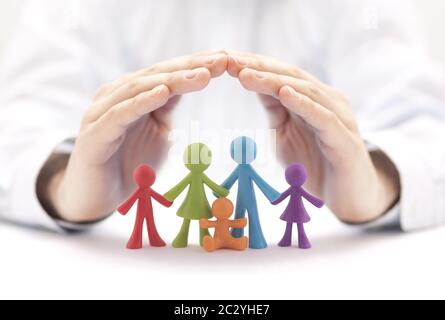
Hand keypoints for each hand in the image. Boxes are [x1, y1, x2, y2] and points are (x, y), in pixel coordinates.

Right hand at [42, 50, 227, 222]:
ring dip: (172, 80)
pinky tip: (162, 93)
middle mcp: (115, 96)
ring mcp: (101, 113)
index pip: (167, 73)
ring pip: (139, 89)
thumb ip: (168, 107)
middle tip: (221, 60)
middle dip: (190, 67)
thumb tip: (191, 81)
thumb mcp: (158, 130)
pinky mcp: (94, 135)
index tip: (225, 59)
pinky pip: (119, 114)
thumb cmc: (130, 163)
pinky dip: (141, 102)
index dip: (195, 65)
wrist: (97, 197)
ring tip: (202, 74)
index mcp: (132, 94)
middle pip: (156, 75)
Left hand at [227, 51, 399, 222]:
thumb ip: (275, 110)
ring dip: (274, 81)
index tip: (225, 59)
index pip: (281, 75)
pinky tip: (285, 93)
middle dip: (258, 67)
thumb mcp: (286, 134)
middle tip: (229, 60)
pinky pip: (324, 118)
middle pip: (291, 76)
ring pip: (306, 91)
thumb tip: (254, 83)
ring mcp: (339, 118)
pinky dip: (304, 104)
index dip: (253, 65)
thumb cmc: (314, 165)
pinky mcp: (345, 140)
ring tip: (246, 74)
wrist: (348, 199)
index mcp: (312, 99)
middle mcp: (328, 101)